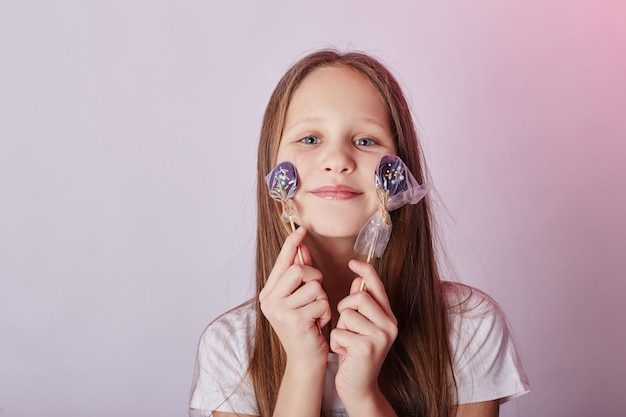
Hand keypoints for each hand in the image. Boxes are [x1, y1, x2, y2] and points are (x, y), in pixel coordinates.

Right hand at [259, 227, 331, 365]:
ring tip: (316, 313)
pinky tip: (319, 323)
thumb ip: (300, 274)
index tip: (301, 229)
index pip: (282, 262)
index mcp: (268, 293)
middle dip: (315, 277)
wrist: (304, 360)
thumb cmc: (305, 327)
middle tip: (316, 293)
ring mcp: (279, 311)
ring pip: (313, 286)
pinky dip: (325, 311)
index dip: (292, 245)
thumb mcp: (300, 299)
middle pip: (299, 270)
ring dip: (322, 299)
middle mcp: (269, 300)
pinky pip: (320, 302)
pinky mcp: (294, 320)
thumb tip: (302, 248)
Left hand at [330, 259, 397, 402]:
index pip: (377, 286)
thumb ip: (362, 305)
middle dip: (344, 309)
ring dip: (339, 328)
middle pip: (358, 296)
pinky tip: (344, 353)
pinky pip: (340, 332)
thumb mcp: (359, 326)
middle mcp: (389, 324)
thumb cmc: (355, 353)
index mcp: (388, 316)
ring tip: (346, 342)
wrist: (358, 386)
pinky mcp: (368, 348)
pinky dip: (336, 343)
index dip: (365, 271)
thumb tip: (359, 279)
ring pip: (347, 314)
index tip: (353, 262)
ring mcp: (381, 336)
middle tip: (346, 327)